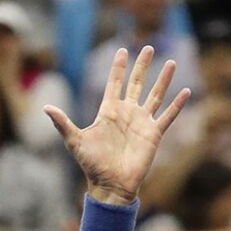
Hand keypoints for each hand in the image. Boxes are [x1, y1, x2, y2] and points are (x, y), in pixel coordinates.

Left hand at [44, 46, 189, 203]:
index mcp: (108, 111)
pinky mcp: (153, 134)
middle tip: (147, 46)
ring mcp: (141, 123)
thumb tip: (45, 107)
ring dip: (163, 79)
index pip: (114, 83)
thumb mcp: (74, 141)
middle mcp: (127, 113)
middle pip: (136, 83)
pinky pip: (167, 116)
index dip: (118, 68)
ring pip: (155, 95)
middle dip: (142, 66)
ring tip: (171, 62)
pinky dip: (177, 105)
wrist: (110, 184)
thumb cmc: (91, 164)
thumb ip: (62, 122)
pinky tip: (186, 91)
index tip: (122, 50)